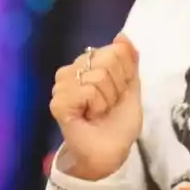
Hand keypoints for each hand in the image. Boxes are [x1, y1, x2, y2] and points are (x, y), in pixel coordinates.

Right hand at [48, 34, 140, 180]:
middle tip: (108, 105)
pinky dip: (97, 106)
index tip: (119, 93)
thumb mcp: (131, 88)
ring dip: (107, 99)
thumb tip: (121, 35)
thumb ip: (128, 61)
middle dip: (116, 87)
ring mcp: (62, 85)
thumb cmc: (118, 123)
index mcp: (88, 64)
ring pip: (98, 76)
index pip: (115, 50)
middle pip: (107, 60)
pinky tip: (89, 116)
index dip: (124, 74)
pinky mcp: (58, 101)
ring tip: (98, 112)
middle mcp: (72, 70)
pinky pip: (88, 90)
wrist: (110, 153)